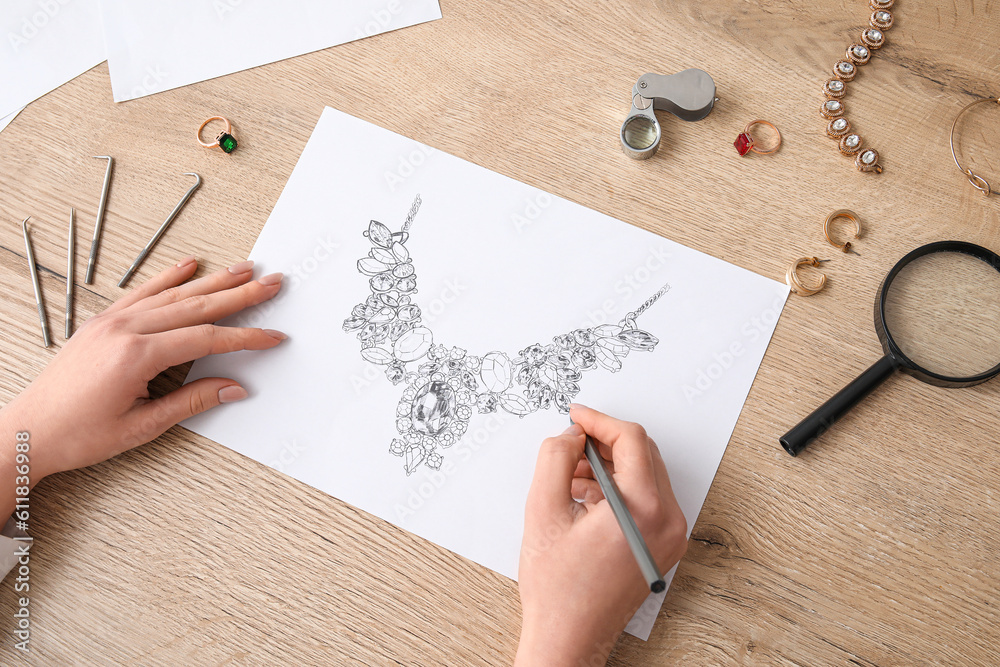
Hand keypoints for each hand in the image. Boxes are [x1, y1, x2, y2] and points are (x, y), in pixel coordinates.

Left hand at [0, 256, 285, 513]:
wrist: (27, 431)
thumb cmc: (76, 434)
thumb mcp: (142, 426)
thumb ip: (191, 402)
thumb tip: (232, 387)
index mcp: (136, 356)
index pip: (207, 338)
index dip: (245, 337)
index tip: (271, 336)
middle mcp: (124, 330)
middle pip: (197, 306)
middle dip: (240, 294)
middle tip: (271, 283)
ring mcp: (112, 321)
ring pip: (174, 294)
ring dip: (213, 280)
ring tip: (244, 269)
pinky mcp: (102, 321)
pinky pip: (143, 291)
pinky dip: (168, 277)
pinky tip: (189, 265)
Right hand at [514, 404, 687, 665]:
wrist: (570, 637)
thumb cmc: (558, 589)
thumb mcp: (543, 511)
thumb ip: (555, 459)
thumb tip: (571, 435)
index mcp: (645, 509)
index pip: (632, 440)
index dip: (599, 421)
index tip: (576, 416)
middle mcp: (668, 522)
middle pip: (643, 454)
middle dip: (604, 442)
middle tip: (570, 443)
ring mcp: (670, 537)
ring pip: (644, 475)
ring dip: (609, 465)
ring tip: (569, 476)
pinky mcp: (663, 546)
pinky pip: (646, 499)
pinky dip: (617, 488)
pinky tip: (584, 497)